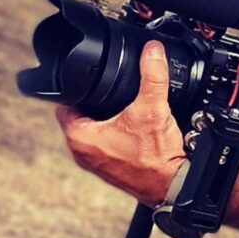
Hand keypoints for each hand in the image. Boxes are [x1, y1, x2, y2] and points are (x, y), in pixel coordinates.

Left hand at [55, 41, 185, 206]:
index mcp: (80, 138)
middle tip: (111, 87)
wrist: (172, 187)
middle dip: (94, 100)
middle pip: (80, 114)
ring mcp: (96, 162)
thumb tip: (153, 50)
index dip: (78, 87)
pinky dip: (116, 130)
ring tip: (123, 104)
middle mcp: (82, 152)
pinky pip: (106, 141)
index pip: (65, 103)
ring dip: (105, 116)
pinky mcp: (111, 167)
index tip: (92, 76)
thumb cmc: (154, 159)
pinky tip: (133, 125)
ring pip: (93, 128)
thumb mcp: (153, 108)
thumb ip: (153, 75)